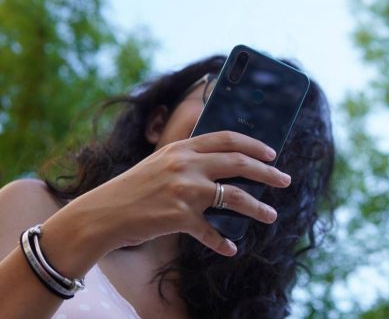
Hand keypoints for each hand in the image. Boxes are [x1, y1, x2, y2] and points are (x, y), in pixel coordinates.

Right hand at [71, 131, 290, 256]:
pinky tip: (231, 249)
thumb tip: (222, 164)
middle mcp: (187, 165)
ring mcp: (185, 191)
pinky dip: (222, 242)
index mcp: (182, 148)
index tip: (272, 153)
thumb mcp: (160, 163)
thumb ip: (188, 160)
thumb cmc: (132, 189)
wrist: (103, 213)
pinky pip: (211, 232)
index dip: (254, 145)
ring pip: (234, 197)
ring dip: (258, 207)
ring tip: (272, 215)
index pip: (227, 139)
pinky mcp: (180, 217)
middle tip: (285, 179)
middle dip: (267, 172)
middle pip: (239, 163)